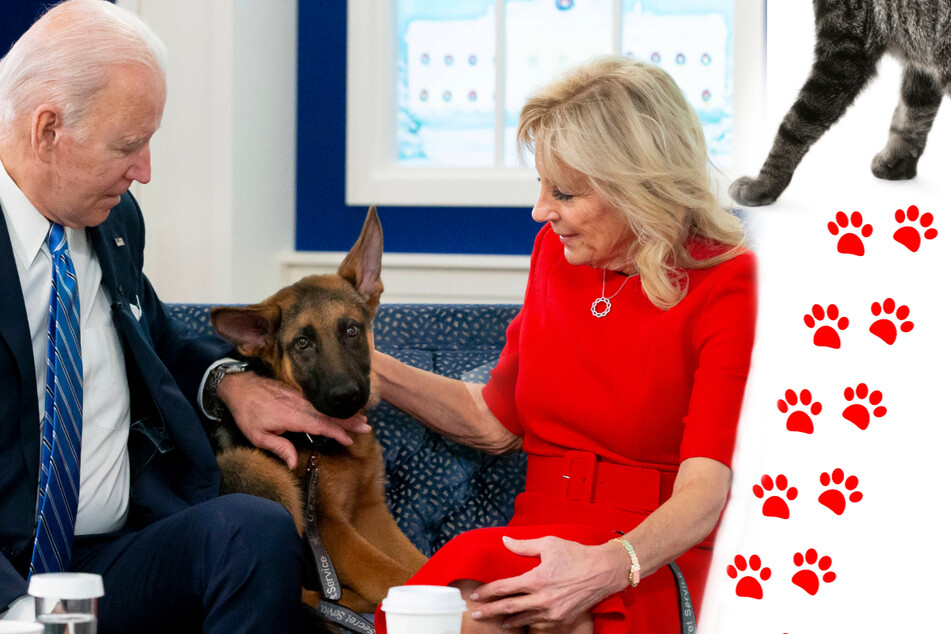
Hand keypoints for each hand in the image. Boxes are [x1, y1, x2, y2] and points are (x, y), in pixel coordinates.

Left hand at [217, 372, 370, 468]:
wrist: (240, 386)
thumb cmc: (247, 413)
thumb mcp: (257, 436)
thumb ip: (278, 448)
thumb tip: (294, 464)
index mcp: (290, 416)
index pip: (319, 425)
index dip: (335, 432)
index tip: (349, 440)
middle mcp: (299, 406)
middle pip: (328, 414)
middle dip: (349, 421)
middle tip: (367, 427)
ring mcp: (300, 398)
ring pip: (326, 408)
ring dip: (345, 414)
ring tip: (363, 420)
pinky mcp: (299, 395)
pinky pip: (320, 403)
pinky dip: (334, 409)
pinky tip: (342, 412)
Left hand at [469, 536, 629, 628]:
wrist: (604, 571)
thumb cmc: (577, 554)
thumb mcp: (549, 544)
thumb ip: (524, 545)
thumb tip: (505, 540)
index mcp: (536, 579)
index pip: (504, 588)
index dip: (487, 592)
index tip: (476, 595)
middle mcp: (542, 599)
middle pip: (509, 607)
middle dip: (490, 611)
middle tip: (476, 614)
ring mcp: (552, 612)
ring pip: (523, 619)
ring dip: (508, 620)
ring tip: (497, 621)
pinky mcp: (562, 619)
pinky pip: (539, 623)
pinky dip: (528, 623)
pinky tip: (521, 622)